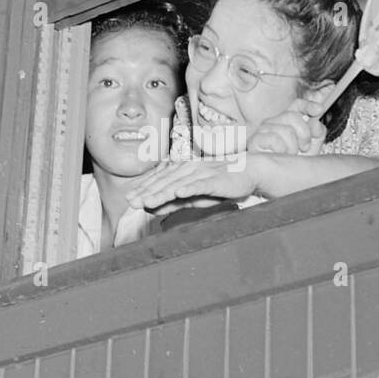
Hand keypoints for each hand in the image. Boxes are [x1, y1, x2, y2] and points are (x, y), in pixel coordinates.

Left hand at [125, 155, 258, 209]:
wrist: (249, 172)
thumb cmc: (220, 185)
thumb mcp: (194, 196)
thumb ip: (174, 202)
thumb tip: (152, 208)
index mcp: (183, 170)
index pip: (159, 180)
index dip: (144, 189)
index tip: (129, 199)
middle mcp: (190, 169)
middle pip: (165, 182)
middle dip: (147, 192)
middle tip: (131, 201)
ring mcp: (202, 173)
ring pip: (178, 184)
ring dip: (162, 192)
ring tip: (147, 201)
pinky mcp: (216, 179)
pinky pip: (200, 184)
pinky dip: (189, 188)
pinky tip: (179, 193)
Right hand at [246, 95, 325, 155]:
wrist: (281, 179)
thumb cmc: (294, 162)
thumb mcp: (312, 146)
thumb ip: (317, 131)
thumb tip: (315, 122)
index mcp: (287, 120)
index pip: (297, 105)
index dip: (308, 105)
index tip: (319, 110)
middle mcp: (274, 121)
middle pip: (293, 116)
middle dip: (304, 134)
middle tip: (304, 148)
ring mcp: (263, 129)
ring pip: (285, 130)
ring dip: (293, 147)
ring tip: (290, 155)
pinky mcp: (255, 139)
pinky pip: (274, 139)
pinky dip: (281, 150)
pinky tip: (279, 156)